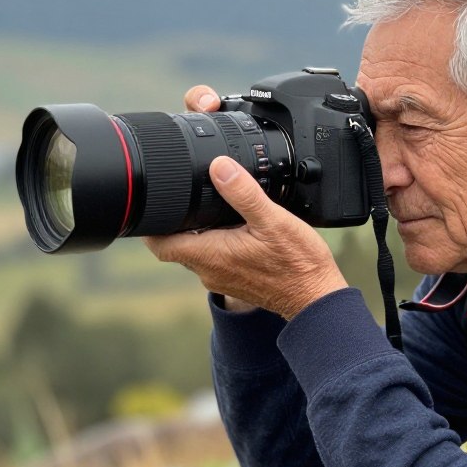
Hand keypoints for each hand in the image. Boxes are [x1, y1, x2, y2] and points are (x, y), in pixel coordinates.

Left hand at [142, 86, 348, 319]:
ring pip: (196, 251)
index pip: (160, 244)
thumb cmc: (298, 265)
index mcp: (210, 255)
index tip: (152, 204)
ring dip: (197, 231)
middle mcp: (210, 271)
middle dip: (175, 222)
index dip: (149, 225)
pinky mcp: (236, 281)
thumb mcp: (273, 220)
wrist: (317, 299)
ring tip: (212, 207)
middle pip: (176, 245)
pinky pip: (215, 259)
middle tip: (184, 196)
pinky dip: (216, 242)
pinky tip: (235, 228)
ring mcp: (222, 279)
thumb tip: (219, 166)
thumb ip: (244, 193)